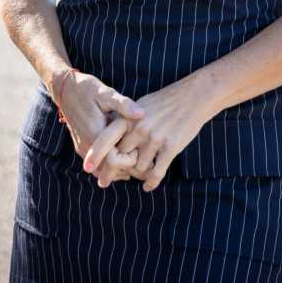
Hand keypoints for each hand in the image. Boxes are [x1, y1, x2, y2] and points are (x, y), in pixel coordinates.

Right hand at [56, 70, 145, 178]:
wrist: (64, 89)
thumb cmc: (86, 89)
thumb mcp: (105, 93)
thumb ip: (123, 105)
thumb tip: (142, 113)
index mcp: (94, 134)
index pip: (114, 162)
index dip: (130, 159)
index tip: (140, 147)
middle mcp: (87, 147)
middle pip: (109, 172)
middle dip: (127, 167)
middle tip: (142, 155)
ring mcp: (83, 149)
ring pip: (103, 172)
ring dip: (118, 168)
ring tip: (135, 155)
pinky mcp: (81, 148)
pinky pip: (97, 166)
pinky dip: (110, 166)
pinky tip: (122, 153)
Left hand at [83, 77, 208, 191]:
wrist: (194, 96)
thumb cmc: (165, 101)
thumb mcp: (141, 106)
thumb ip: (126, 122)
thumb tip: (111, 138)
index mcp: (129, 117)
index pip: (106, 138)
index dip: (95, 155)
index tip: (87, 169)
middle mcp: (139, 128)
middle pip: (120, 158)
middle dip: (117, 170)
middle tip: (112, 179)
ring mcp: (155, 138)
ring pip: (138, 168)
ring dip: (137, 175)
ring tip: (138, 176)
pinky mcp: (171, 147)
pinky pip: (156, 173)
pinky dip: (150, 183)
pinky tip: (148, 186)